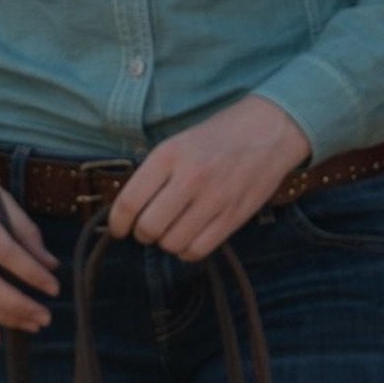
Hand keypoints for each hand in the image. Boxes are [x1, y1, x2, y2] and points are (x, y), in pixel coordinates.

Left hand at [107, 93, 309, 260]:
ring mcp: (214, 200)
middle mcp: (190, 178)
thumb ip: (154, 173)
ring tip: (169, 230)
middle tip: (145, 229)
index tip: (117, 228)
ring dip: (165, 242)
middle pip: (149, 227)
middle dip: (141, 234)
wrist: (267, 131)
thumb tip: (127, 209)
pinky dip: (186, 251)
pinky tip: (188, 238)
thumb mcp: (177, 143)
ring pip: (172, 243)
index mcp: (169, 155)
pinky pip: (198, 250)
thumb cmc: (216, 137)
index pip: (130, 201)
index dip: (117, 222)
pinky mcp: (234, 217)